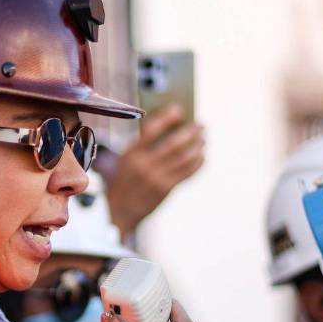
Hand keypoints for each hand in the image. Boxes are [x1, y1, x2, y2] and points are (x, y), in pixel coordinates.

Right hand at [104, 105, 205, 233]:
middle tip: (200, 124)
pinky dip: (198, 162)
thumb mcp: (123, 161)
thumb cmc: (122, 182)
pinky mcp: (167, 189)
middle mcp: (145, 165)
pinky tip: (201, 156)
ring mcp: (157, 178)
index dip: (167, 117)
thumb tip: (166, 126)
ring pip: (185, 157)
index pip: (151, 130)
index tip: (178, 109)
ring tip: (203, 138)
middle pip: (174, 143)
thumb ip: (141, 146)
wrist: (119, 211)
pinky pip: (188, 172)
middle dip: (191, 131)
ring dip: (198, 145)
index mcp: (131, 154)